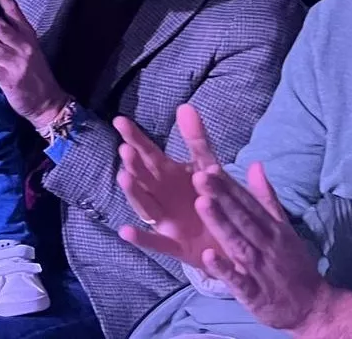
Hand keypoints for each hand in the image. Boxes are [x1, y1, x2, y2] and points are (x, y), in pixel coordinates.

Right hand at [114, 104, 224, 267]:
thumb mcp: (206, 166)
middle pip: (143, 177)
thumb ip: (196, 139)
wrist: (232, 240)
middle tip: (126, 150)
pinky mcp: (175, 246)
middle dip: (134, 164)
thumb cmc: (213, 199)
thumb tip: (184, 106)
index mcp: (168, 175)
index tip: (119, 120)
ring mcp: (164, 221)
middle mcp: (160, 196)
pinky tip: (125, 230)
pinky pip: (155, 243)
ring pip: (144, 205)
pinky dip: (140, 238)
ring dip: (134, 192)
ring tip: (125, 178)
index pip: (148, 153)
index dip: (135, 137)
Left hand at [190, 163, 337, 331]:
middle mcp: (266, 246)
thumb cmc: (293, 264)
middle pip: (242, 219)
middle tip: (199, 176)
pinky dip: (224, 269)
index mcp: (272, 229)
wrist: (314, 308)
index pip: (248, 203)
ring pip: (238, 244)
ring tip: (201, 204)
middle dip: (221, 197)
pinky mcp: (254, 294)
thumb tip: (255, 165)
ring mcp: (260, 270)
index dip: (229, 186)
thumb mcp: (284, 229)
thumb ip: (267, 198)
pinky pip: (238, 280)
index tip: (209, 167)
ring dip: (221, 225)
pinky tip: (208, 255)